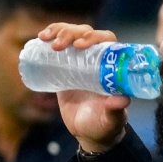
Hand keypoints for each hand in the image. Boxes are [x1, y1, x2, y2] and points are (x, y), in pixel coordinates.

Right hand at [38, 23, 129, 153]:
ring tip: (45, 38)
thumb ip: (115, 110)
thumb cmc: (104, 125)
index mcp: (110, 66)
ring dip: (59, 31)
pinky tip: (41, 38)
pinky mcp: (64, 67)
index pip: (105, 40)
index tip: (79, 45)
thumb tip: (121, 99)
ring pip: (71, 35)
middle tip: (56, 45)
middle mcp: (96, 59)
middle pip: (85, 33)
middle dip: (70, 33)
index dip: (92, 37)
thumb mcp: (110, 119)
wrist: (87, 131)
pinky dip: (50, 37)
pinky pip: (59, 45)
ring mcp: (79, 61)